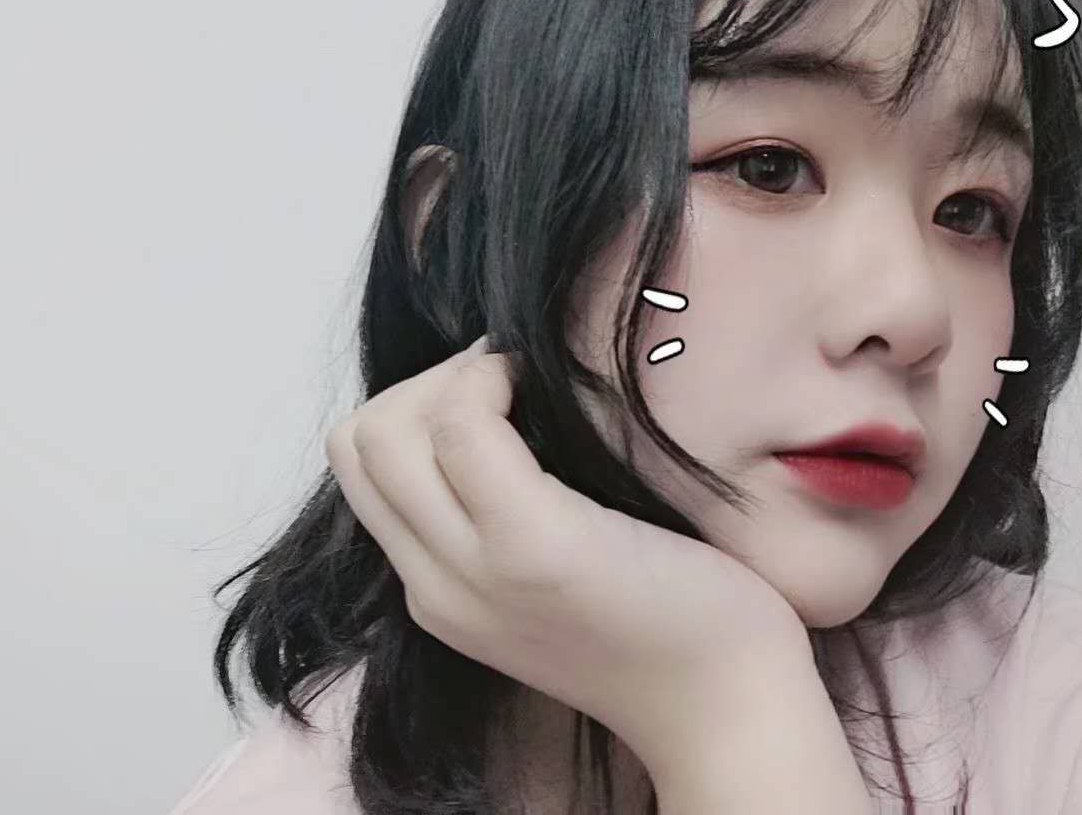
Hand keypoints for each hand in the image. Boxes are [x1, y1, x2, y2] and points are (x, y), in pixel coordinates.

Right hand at [324, 333, 812, 778]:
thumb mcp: (543, 579)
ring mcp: (477, 567)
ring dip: (453, 376)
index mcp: (434, 591)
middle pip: (358, 441)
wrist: (723, 705)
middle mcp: (437, 585)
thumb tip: (485, 405)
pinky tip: (542, 386)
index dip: (411, 406)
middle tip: (504, 381)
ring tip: (521, 383)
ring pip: (390, 430)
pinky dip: (490, 378)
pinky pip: (463, 426)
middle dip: (423, 382)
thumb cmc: (661, 619)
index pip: (360, 465)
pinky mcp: (533, 544)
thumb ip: (493, 518)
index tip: (488, 394)